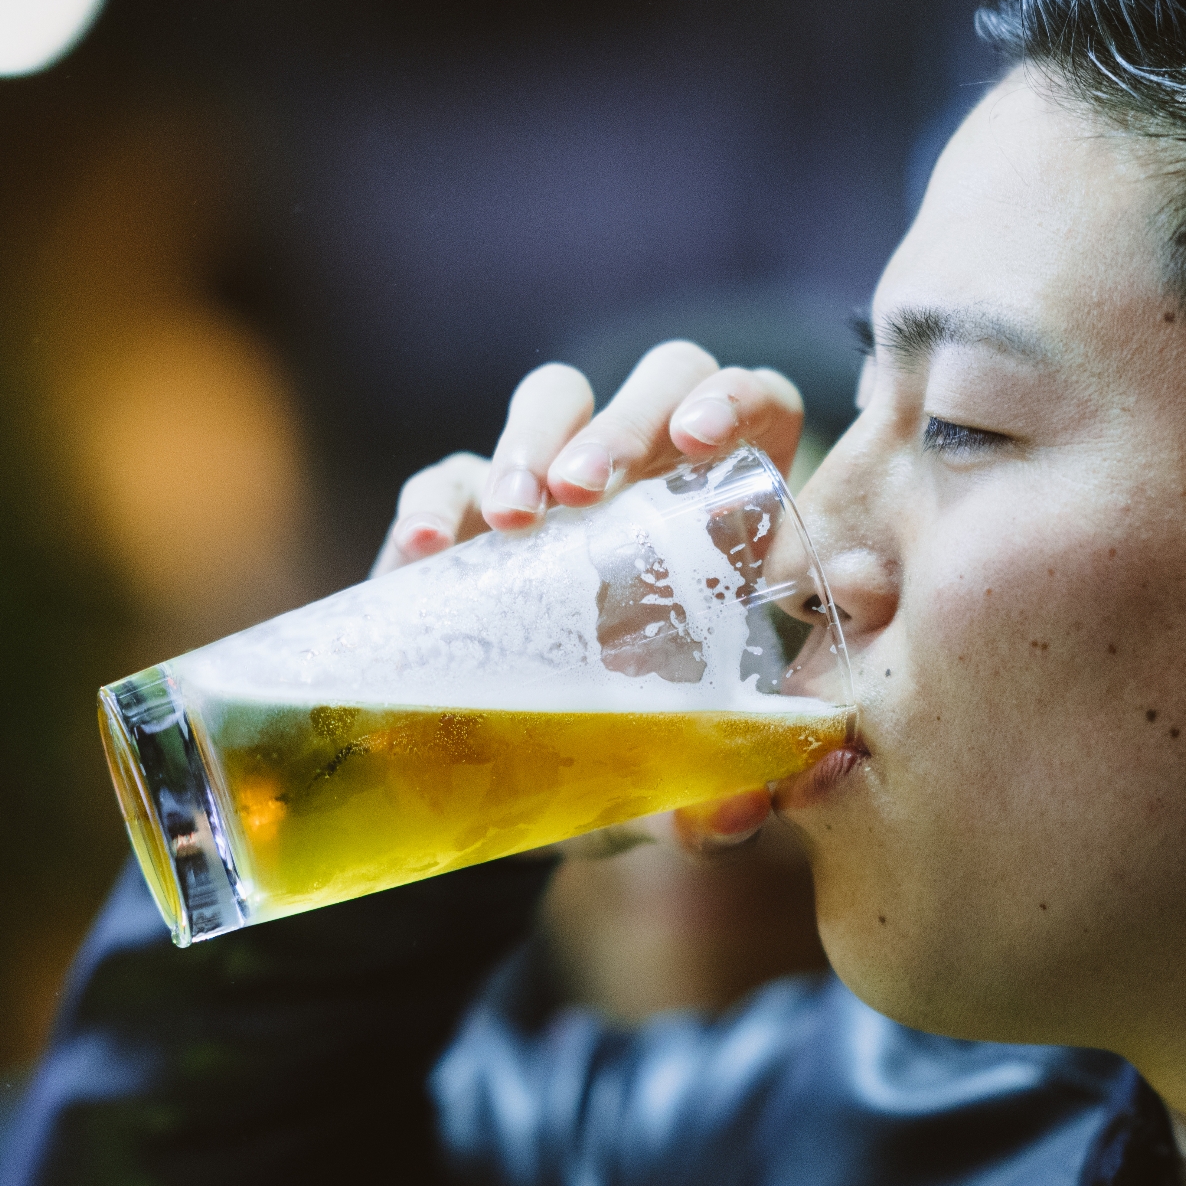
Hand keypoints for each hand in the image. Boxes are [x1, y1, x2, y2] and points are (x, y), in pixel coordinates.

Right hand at [368, 344, 805, 854]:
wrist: (514, 785)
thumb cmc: (628, 758)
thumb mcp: (675, 782)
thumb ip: (714, 801)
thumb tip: (745, 811)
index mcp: (730, 518)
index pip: (758, 406)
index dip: (736, 400)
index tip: (699, 444)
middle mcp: (651, 480)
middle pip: (661, 375)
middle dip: (627, 416)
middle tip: (589, 489)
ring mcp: (553, 487)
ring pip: (555, 395)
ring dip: (537, 439)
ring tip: (520, 517)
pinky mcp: (462, 516)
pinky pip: (447, 474)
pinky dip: (437, 499)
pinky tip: (427, 550)